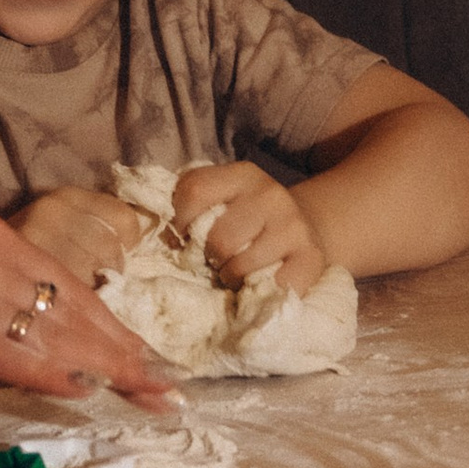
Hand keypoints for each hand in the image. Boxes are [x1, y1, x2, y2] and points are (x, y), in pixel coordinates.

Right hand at [0, 205, 175, 407]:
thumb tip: (21, 337)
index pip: (72, 287)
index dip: (115, 326)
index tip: (148, 356)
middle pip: (79, 311)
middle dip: (128, 353)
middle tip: (171, 389)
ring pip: (57, 334)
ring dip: (109, 369)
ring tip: (150, 397)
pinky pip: (13, 355)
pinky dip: (53, 374)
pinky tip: (86, 390)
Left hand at [168, 161, 327, 292]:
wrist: (306, 229)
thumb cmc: (248, 222)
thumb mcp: (222, 200)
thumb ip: (192, 206)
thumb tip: (156, 230)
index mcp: (242, 175)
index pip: (195, 191)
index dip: (180, 220)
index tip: (183, 237)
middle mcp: (270, 194)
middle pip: (219, 237)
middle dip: (209, 257)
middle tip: (214, 261)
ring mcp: (294, 225)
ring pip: (241, 264)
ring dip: (231, 277)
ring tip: (234, 274)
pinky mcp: (311, 256)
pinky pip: (272, 285)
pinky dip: (259, 292)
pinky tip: (259, 284)